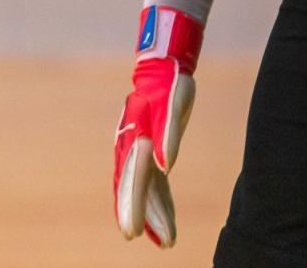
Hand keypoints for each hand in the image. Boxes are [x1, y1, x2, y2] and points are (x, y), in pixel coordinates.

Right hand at [114, 5, 202, 247]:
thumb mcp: (174, 105)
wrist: (164, 65)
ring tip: (166, 240)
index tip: (133, 232)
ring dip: (151, 213)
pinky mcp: (149, 150)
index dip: (133, 206)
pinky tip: (166, 223)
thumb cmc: (170, 85)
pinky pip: (152, 182)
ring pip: (142, 187)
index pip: (133, 179)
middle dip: (136, 213)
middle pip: (132, 186)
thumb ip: (168, 136)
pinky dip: (158, 202)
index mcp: (136, 137)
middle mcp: (131, 146)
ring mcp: (138, 149)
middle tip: (137, 238)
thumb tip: (165, 167)